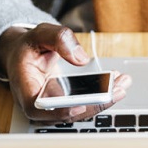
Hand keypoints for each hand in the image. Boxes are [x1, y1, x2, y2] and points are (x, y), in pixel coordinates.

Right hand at [0, 23, 131, 122]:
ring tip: (122, 84)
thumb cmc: (29, 46)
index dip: (58, 111)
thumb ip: (58, 39)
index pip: (37, 108)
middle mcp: (38, 102)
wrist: (25, 54)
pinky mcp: (65, 104)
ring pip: (79, 111)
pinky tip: (116, 82)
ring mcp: (52, 106)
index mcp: (24, 87)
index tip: (79, 106)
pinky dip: (102, 95)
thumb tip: (81, 58)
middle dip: (95, 103)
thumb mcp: (40, 33)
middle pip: (66, 113)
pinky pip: (84, 104)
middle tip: (117, 90)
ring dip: (104, 100)